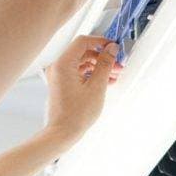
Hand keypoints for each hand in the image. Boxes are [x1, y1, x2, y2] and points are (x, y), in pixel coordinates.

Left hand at [42, 35, 120, 149]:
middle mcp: (58, 67)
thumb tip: (111, 49)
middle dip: (102, 57)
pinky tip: (105, 81)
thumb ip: (105, 64)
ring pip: (82, 63)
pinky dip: (92, 74)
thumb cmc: (75, 114)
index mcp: (63, 64)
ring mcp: (59, 76)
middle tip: (117, 64)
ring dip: (99, 66)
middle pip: (83, 52)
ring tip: (114, 74)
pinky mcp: (62, 84)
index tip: (113, 47)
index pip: (82, 42)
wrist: (63, 133)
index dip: (100, 42)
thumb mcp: (96, 87)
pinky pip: (79, 73)